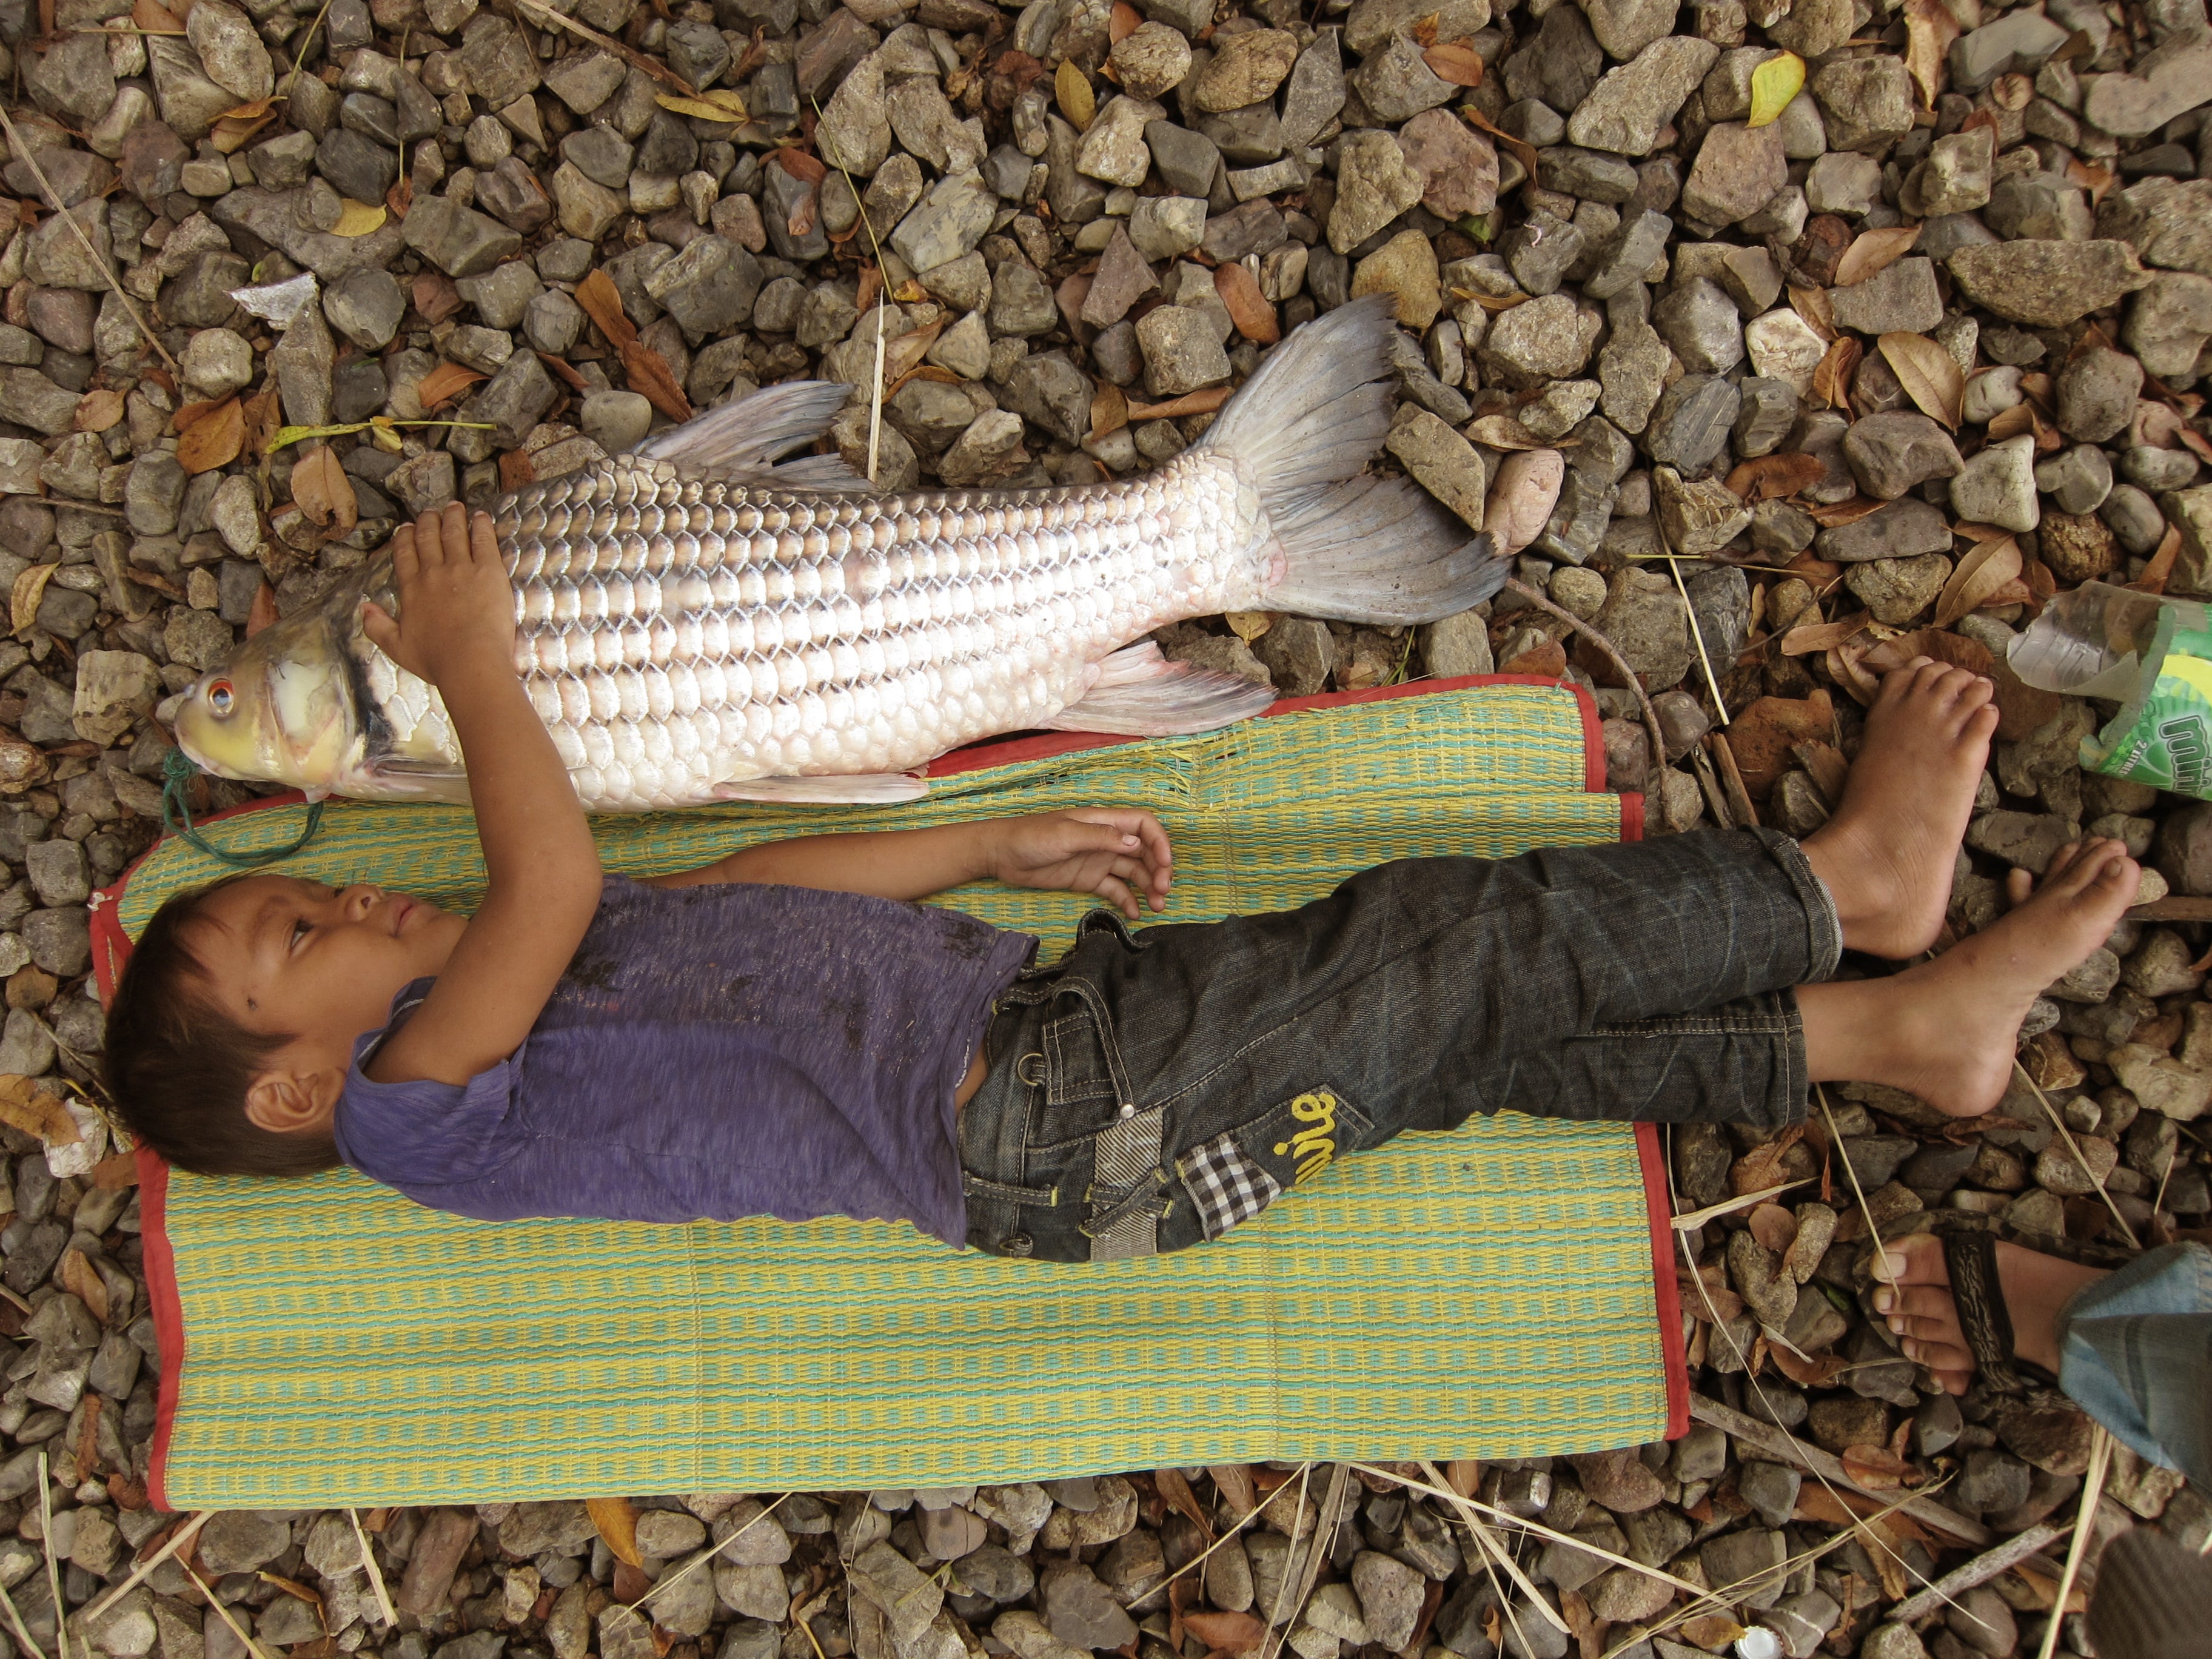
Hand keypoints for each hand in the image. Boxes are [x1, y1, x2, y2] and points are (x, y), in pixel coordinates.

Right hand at [360, 503, 514, 686]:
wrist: (470, 661)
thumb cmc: (436, 659)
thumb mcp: (397, 647)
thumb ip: (377, 626)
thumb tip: (363, 607)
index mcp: (412, 589)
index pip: (404, 553)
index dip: (404, 537)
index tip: (405, 527)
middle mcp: (433, 573)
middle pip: (428, 537)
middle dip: (428, 521)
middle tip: (430, 512)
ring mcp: (461, 569)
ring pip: (454, 533)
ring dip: (453, 517)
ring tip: (454, 507)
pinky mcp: (488, 571)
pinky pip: (483, 540)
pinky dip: (481, 526)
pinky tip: (481, 517)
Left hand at [989, 809, 1172, 918]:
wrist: (1001, 855)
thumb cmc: (1031, 837)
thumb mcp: (1065, 835)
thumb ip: (1100, 838)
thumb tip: (1135, 843)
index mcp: (1104, 822)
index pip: (1143, 825)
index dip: (1159, 842)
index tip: (1165, 864)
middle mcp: (1106, 840)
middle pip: (1144, 851)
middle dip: (1159, 869)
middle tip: (1162, 891)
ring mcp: (1098, 860)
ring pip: (1134, 872)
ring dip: (1148, 887)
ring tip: (1157, 906)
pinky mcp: (1088, 879)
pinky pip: (1115, 889)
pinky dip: (1128, 900)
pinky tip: (1135, 914)